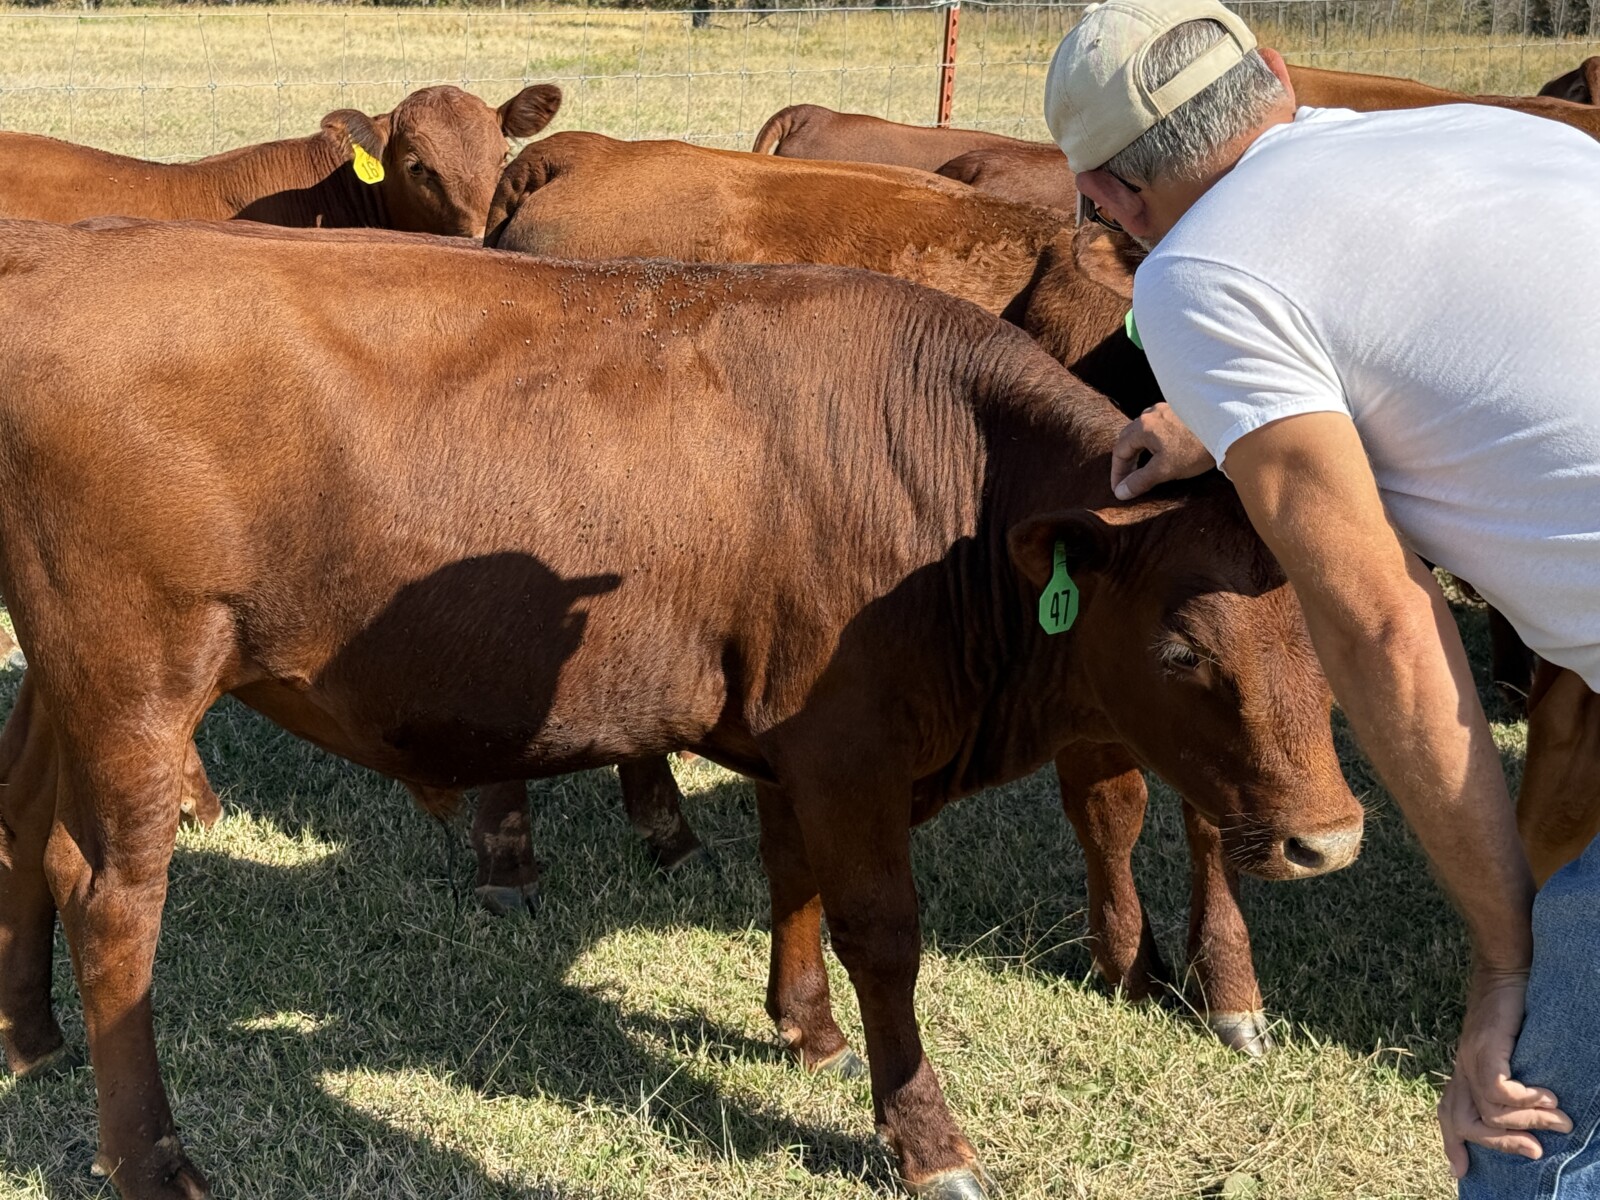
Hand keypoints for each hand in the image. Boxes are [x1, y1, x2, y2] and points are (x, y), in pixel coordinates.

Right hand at [1109, 403, 1214, 499]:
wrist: (1228, 430)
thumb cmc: (1196, 449)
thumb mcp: (1164, 470)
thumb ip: (1140, 481)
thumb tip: (1120, 493)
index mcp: (1143, 426)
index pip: (1120, 450)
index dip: (1117, 472)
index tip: (1119, 489)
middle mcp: (1151, 414)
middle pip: (1128, 438)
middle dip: (1126, 460)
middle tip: (1128, 480)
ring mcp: (1166, 410)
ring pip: (1143, 431)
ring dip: (1139, 450)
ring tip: (1143, 467)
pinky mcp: (1180, 411)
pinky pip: (1158, 427)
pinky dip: (1152, 441)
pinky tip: (1162, 451)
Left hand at [1439, 969, 1570, 1177]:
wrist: (1508, 968)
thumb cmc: (1516, 1007)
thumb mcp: (1512, 1049)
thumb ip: (1512, 1075)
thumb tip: (1540, 1110)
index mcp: (1464, 1069)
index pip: (1448, 1111)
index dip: (1452, 1142)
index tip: (1461, 1171)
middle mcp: (1462, 1066)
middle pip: (1463, 1121)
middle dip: (1500, 1145)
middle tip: (1536, 1152)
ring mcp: (1471, 1057)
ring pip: (1489, 1113)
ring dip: (1529, 1122)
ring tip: (1559, 1120)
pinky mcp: (1485, 1047)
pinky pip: (1498, 1090)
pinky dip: (1526, 1100)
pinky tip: (1548, 1097)